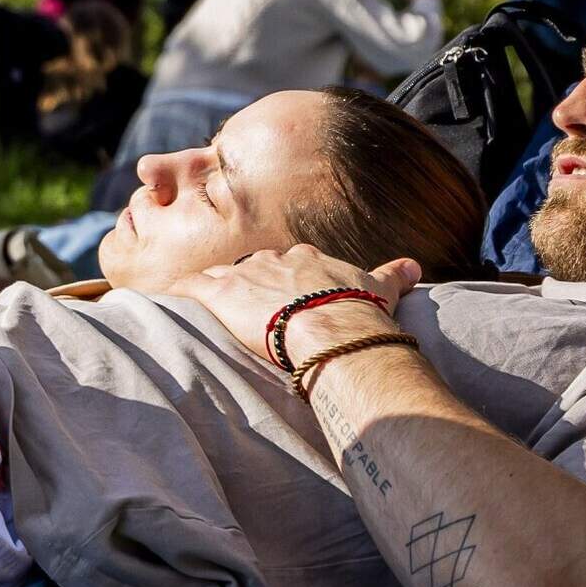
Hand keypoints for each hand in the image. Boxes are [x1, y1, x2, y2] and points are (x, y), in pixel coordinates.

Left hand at [163, 244, 422, 369]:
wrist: (335, 328)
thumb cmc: (360, 312)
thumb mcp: (381, 289)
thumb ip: (393, 274)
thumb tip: (414, 266)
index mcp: (306, 258)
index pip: (286, 263)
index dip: (282, 280)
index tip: (282, 295)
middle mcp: (272, 259)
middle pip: (250, 268)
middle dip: (246, 285)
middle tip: (245, 307)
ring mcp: (243, 274)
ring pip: (218, 275)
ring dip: (212, 290)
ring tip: (203, 308)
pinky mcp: (220, 293)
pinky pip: (191, 287)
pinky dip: (180, 293)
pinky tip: (171, 302)